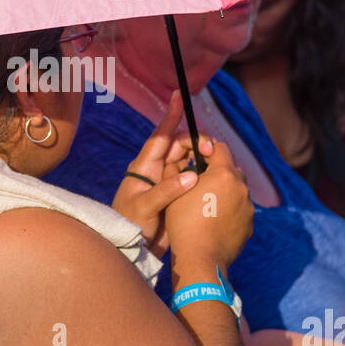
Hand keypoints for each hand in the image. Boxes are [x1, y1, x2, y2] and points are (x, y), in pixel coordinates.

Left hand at [112, 91, 210, 257]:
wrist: (131, 250)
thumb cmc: (129, 225)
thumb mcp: (145, 207)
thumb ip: (167, 190)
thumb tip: (193, 174)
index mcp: (144, 166)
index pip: (160, 135)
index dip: (170, 115)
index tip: (179, 95)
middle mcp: (157, 170)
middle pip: (181, 145)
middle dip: (197, 142)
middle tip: (211, 151)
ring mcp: (168, 182)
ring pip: (190, 161)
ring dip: (202, 157)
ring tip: (216, 162)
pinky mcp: (177, 195)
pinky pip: (193, 177)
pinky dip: (204, 173)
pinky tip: (215, 175)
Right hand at [165, 139, 252, 268]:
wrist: (200, 259)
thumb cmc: (183, 223)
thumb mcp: (175, 191)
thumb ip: (179, 169)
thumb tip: (183, 159)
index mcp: (224, 174)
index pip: (220, 148)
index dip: (208, 150)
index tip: (198, 157)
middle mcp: (241, 187)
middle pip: (232, 169)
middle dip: (218, 171)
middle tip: (201, 182)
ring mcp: (248, 207)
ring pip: (237, 190)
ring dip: (226, 191)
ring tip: (208, 204)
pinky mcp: (250, 224)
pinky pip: (240, 209)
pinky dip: (230, 210)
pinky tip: (215, 220)